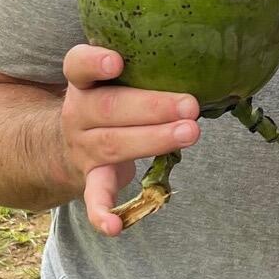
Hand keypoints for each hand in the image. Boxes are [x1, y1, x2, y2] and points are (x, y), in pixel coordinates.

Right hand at [61, 43, 201, 236]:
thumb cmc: (111, 100)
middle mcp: (79, 112)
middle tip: (190, 105)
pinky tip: (114, 228)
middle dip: (152, 107)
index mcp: (84, 82)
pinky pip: (94, 196)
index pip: (78, 65)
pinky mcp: (91, 177)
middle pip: (110, 108)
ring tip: (190, 134)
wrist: (65, 143)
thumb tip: (213, 50)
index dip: (94, 62)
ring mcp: (84, 147)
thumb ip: (146, 66)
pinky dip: (102, 213)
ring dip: (154, 140)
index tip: (116, 61)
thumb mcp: (116, 79)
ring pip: (114, 144)